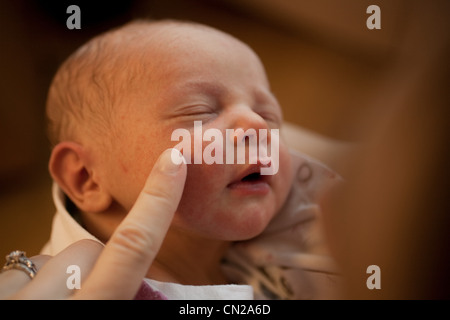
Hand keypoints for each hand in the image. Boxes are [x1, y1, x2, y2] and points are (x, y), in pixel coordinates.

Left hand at [0, 148, 186, 298]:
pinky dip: (25, 285)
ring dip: (55, 278)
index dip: (158, 201)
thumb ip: (131, 295)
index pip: (133, 248)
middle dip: (94, 265)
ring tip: (52, 306)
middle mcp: (50, 302)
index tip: (173, 160)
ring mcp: (15, 298)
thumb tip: (139, 271)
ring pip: (50, 258)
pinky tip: (25, 305)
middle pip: (88, 250)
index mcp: (98, 309)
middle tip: (89, 298)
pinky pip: (17, 269)